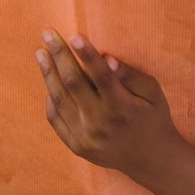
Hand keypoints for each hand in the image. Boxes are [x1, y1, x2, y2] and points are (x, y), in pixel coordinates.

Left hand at [36, 30, 183, 180]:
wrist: (151, 160)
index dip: (87, 55)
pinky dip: (50, 98)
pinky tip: (49, 80)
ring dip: (48, 73)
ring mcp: (86, 137)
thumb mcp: (152, 94)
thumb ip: (130, 75)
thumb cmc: (153, 118)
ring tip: (41, 53)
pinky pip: (55, 118)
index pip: (101, 76)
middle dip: (59, 55)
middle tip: (48, 34)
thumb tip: (108, 59)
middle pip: (74, 83)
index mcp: (122, 108)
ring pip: (59, 99)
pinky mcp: (76, 146)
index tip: (74, 36)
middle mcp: (101, 124)